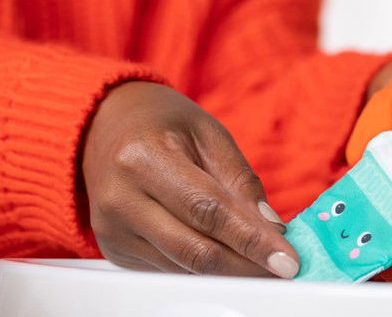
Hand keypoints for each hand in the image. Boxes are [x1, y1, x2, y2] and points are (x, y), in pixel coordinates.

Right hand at [81, 81, 299, 277]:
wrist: (104, 124)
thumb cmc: (162, 122)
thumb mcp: (208, 133)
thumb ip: (240, 180)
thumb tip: (271, 227)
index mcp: (143, 157)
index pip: (207, 210)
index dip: (251, 239)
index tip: (287, 260)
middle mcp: (120, 198)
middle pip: (194, 249)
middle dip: (246, 264)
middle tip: (284, 267)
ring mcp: (111, 230)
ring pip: (183, 268)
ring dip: (229, 270)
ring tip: (261, 258)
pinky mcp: (112, 250)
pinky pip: (169, 269)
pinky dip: (202, 267)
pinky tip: (224, 253)